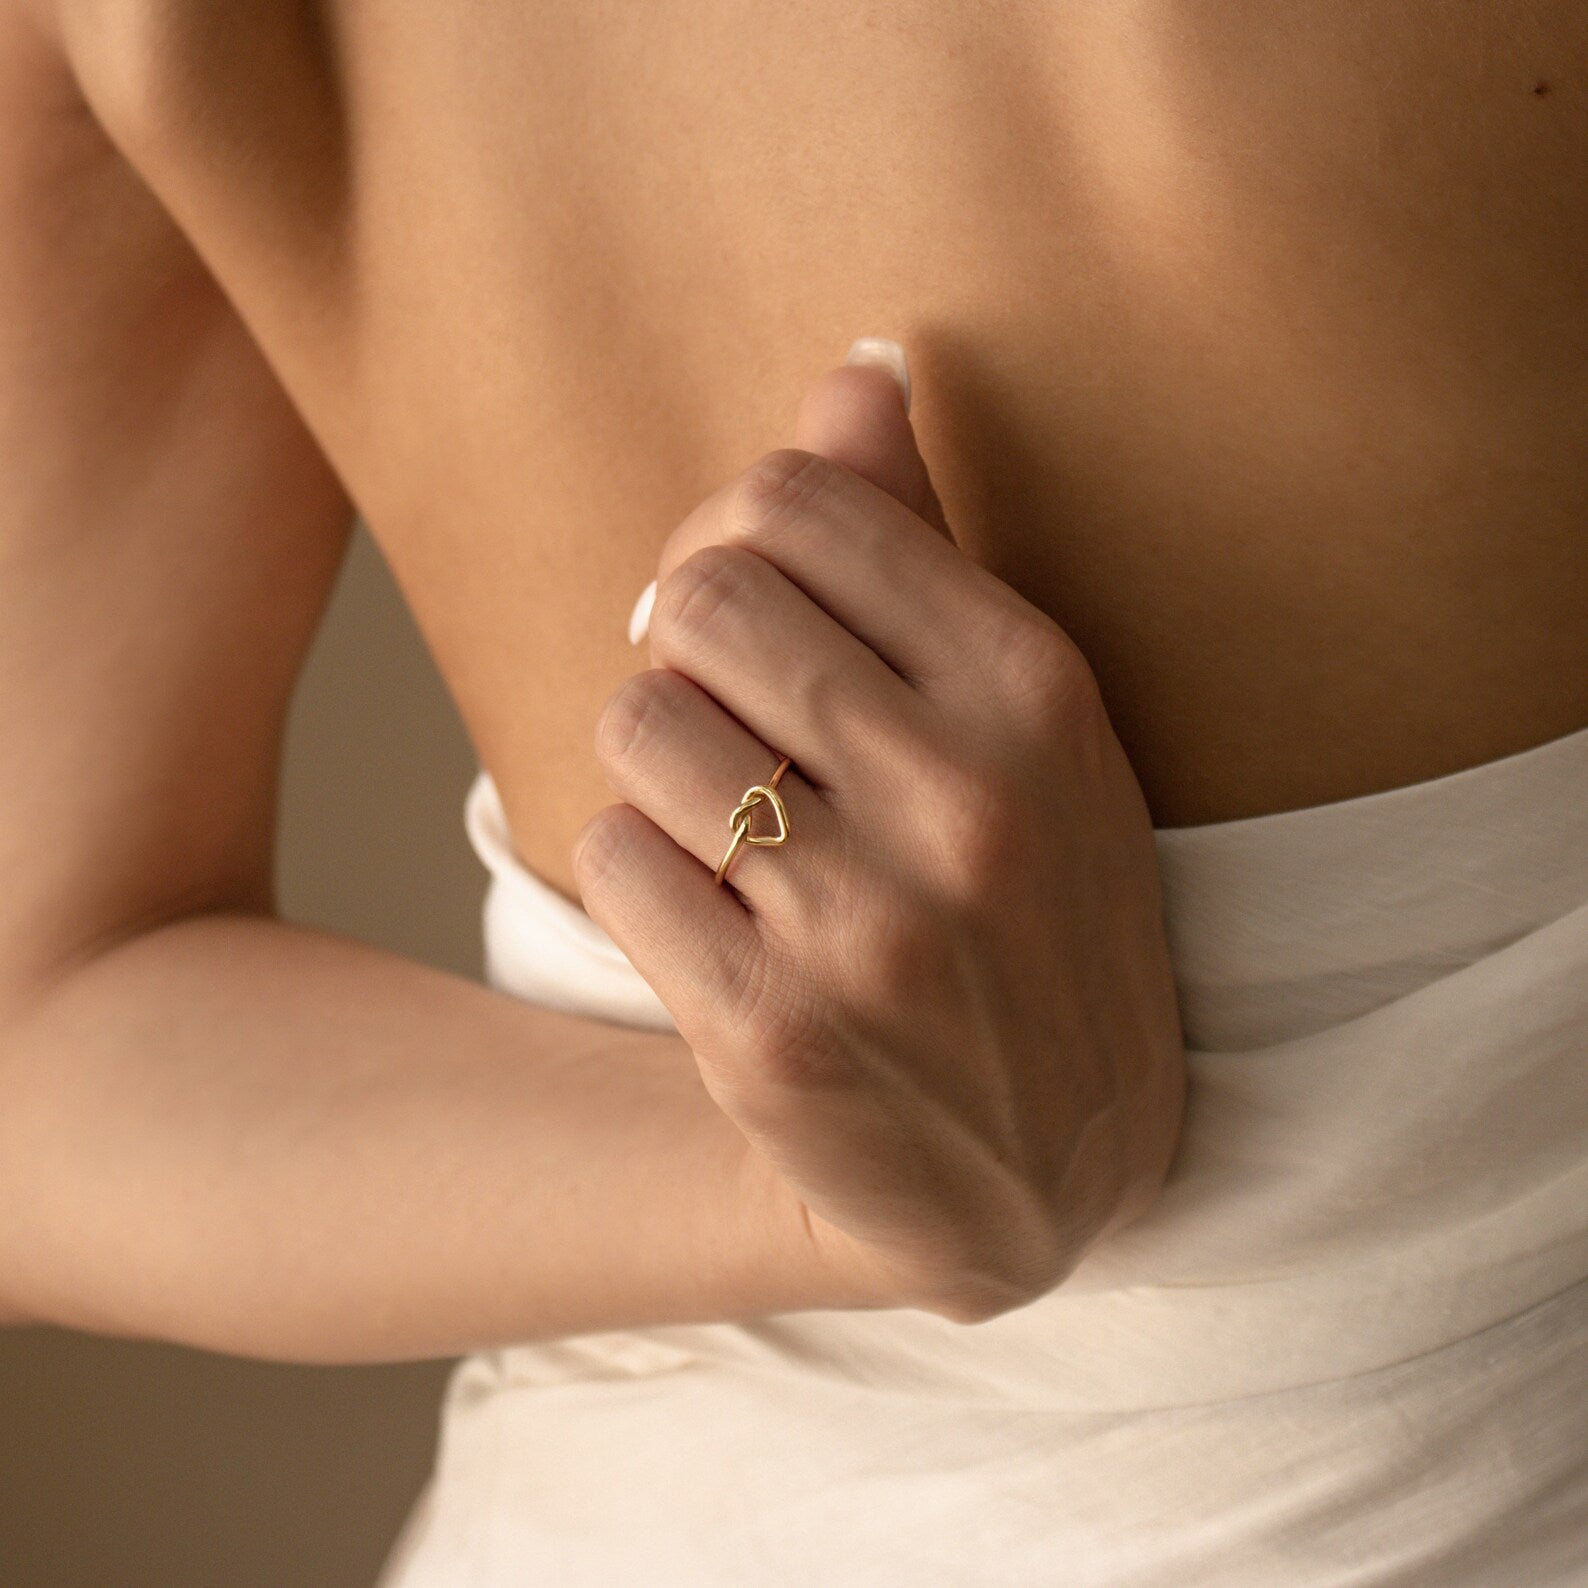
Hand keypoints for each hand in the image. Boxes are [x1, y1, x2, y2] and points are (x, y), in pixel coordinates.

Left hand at [572, 347, 1187, 1323]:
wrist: (1053, 1170)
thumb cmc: (1033, 910)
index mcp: (1036, 690)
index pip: (798, 502)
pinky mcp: (770, 1035)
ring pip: (636, 725)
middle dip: (686, 646)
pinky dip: (640, 874)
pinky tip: (718, 922)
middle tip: (725, 715)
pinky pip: (613, 860)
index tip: (745, 607)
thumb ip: (922, 542)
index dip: (734, 532)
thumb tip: (857, 369)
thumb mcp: (1027, 723)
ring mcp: (868, 925)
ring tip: (732, 827)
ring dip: (658, 768)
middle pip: (699, 597)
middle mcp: (966, 799)